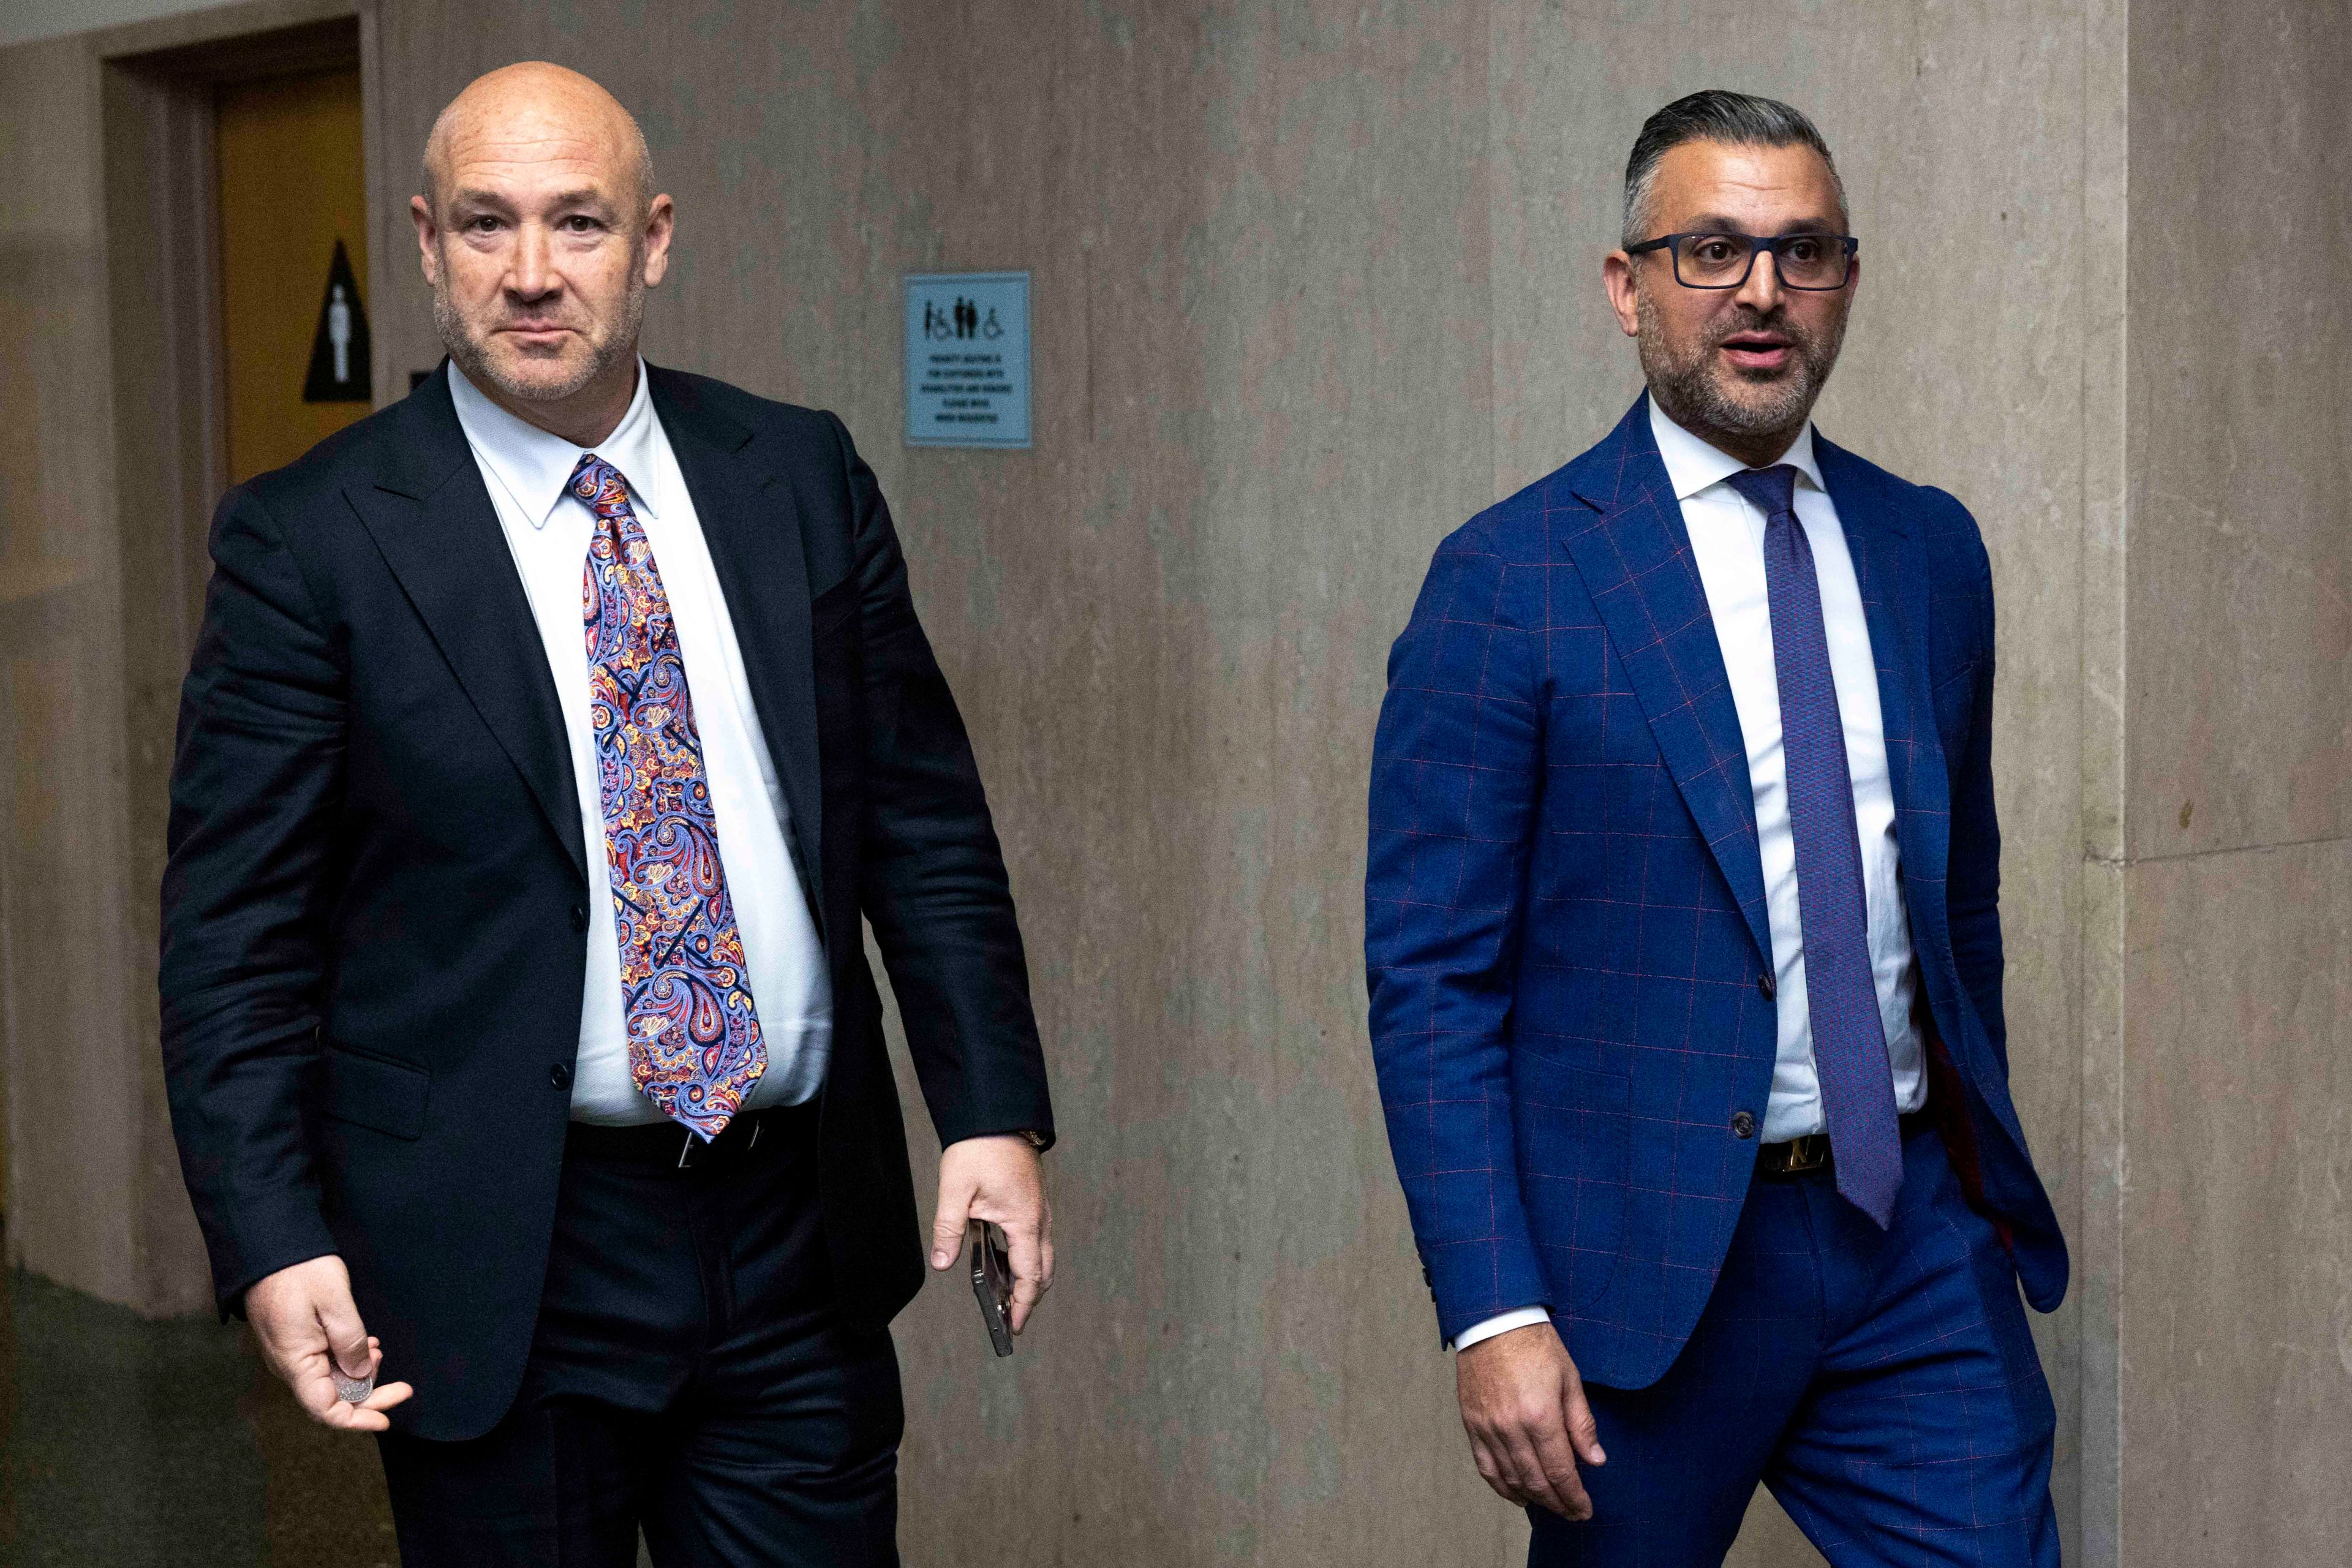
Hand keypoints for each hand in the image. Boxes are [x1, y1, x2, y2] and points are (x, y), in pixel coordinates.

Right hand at [244, 1255, 414, 1431]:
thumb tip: (361, 1374)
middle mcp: (289, 1366)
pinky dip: (349, 1361)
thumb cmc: (300, 1270)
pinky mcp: (296, 1344)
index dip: (357, 1420)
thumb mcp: (335, 1302)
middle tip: (403, 1387)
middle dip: (369, 1397)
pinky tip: (365, 1345)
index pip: (325, 1409)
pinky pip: (324, 1365)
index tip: (387, 1420)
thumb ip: (350, 1341)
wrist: (269, 1246)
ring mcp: (291, 1355)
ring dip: (360, 1375)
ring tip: (377, 1350)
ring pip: (330, 1383)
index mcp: (295, 1362)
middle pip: (332, 1400)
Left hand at [928, 1134, 1053, 1333]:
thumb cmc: (980, 1148)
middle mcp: (1039, 1219)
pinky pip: (1035, 1240)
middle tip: (1009, 1320)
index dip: (1022, 1304)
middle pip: (1043, 1271)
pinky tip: (1003, 1263)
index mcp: (1024, 1221)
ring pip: (1042, 1256)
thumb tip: (942, 1263)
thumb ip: (949, 1230)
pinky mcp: (1033, 1203)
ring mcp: (1039, 1211)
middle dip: (1028, 1298)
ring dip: (1027, 1279)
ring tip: (1003, 1297)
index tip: (1013, 1327)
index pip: (1030, 1275)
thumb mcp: (956, 1191)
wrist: (998, 1115)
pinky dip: (1025, 1260)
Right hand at [1455, 1320, 1605, 1518]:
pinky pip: (1485, 1467)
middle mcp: (1512, 1428)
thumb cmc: (1536, 1345)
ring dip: (1533, 1498)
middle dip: (1558, 1503)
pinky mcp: (1472, 1424)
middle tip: (1572, 1513)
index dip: (1575, 1497)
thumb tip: (1595, 1461)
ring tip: (1550, 1504)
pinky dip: (1502, 1486)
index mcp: (1541, 1416)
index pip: (1561, 1472)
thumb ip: (1582, 1424)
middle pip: (1537, 1482)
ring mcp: (1489, 1428)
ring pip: (1511, 1479)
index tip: (1585, 1510)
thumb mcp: (1570, 1379)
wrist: (1493, 1321)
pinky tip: (1517, 1494)